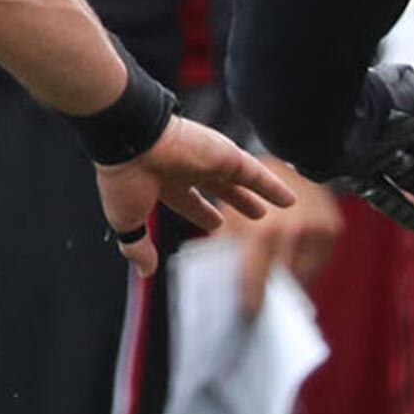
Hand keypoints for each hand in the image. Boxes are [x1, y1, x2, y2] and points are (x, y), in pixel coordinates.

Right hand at [94, 115, 294, 277]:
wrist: (130, 141)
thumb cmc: (124, 177)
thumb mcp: (128, 220)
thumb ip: (138, 247)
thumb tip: (146, 272)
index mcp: (164, 182)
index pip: (189, 201)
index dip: (203, 214)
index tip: (217, 225)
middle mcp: (187, 169)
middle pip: (220, 189)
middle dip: (237, 203)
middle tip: (255, 215)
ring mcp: (208, 161)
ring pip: (241, 180)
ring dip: (259, 194)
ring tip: (279, 205)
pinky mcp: (225, 155)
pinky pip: (256, 173)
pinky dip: (273, 185)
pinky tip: (289, 199)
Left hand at [235, 152, 340, 320]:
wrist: (290, 156)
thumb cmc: (254, 184)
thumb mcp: (232, 213)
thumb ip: (227, 246)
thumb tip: (222, 280)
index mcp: (264, 229)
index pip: (256, 275)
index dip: (252, 296)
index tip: (247, 311)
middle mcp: (295, 232)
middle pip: (282, 277)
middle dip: (269, 289)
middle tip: (258, 302)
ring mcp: (318, 231)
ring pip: (302, 273)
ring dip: (287, 280)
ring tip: (273, 283)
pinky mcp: (333, 229)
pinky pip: (318, 261)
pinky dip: (303, 267)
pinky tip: (290, 266)